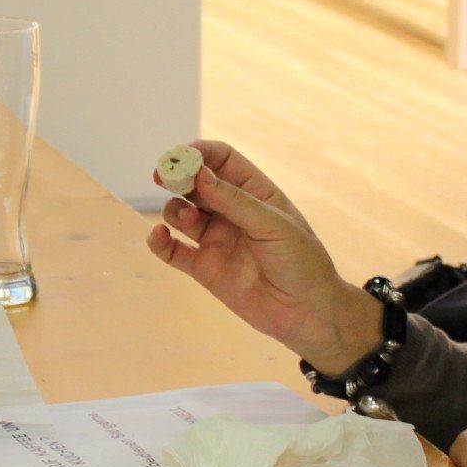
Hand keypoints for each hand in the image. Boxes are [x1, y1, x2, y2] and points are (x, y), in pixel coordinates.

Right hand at [145, 141, 371, 370]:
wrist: (307, 313)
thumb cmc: (302, 262)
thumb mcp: (274, 226)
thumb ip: (236, 201)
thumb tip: (200, 174)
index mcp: (255, 192)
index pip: (222, 160)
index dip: (200, 153)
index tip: (182, 156)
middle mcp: (231, 211)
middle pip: (195, 182)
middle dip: (177, 176)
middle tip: (162, 176)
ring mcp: (216, 238)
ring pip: (180, 213)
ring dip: (174, 209)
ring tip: (186, 219)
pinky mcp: (204, 268)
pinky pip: (173, 250)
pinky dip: (159, 242)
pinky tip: (158, 236)